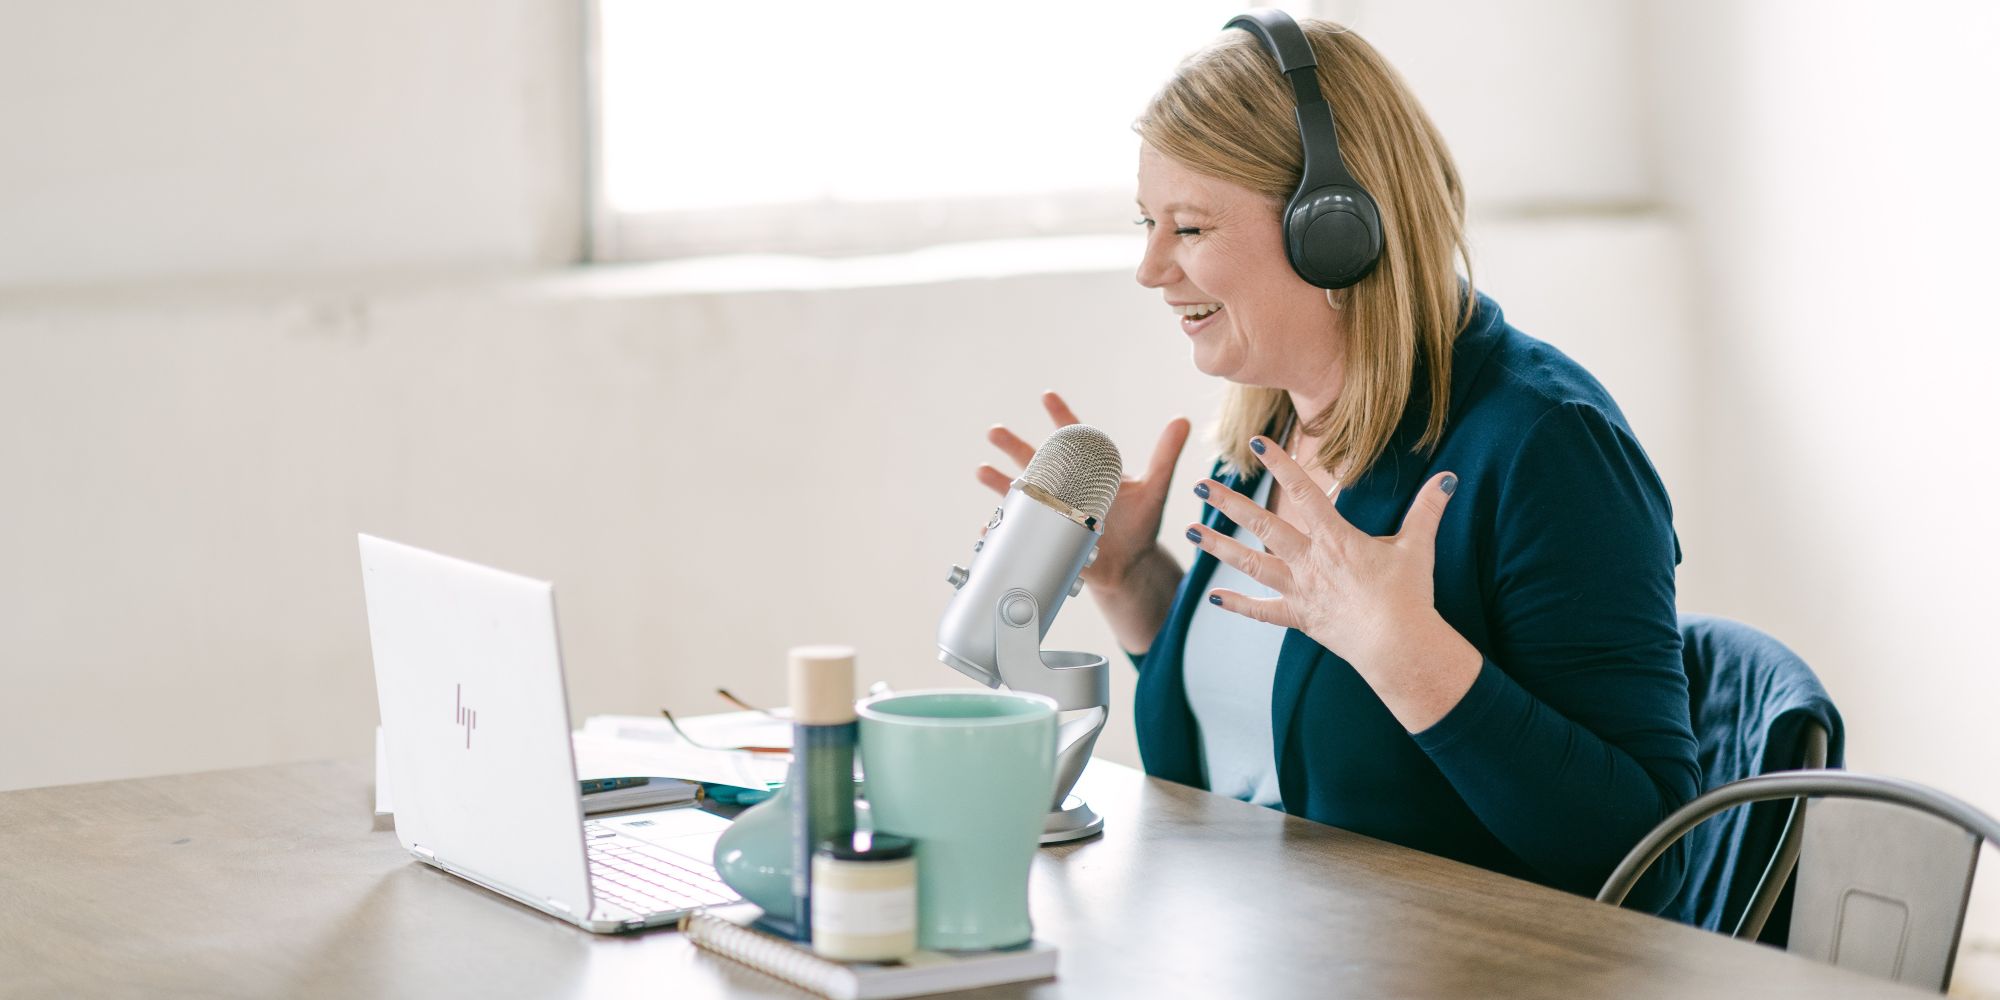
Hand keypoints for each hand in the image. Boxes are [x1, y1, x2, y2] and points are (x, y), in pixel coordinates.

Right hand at [977, 391, 1189, 590]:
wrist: (1129, 568)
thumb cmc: (1140, 526)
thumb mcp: (1155, 489)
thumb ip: (1165, 455)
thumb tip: (1182, 419)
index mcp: (1088, 471)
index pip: (1072, 438)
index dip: (1061, 417)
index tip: (1047, 396)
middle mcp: (1065, 488)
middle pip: (1035, 461)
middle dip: (1014, 446)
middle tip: (994, 431)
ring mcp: (1053, 513)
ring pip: (1021, 493)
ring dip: (1000, 483)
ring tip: (981, 470)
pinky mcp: (1049, 538)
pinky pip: (1021, 532)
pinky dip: (1003, 529)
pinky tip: (988, 527)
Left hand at [1186, 435, 1475, 719]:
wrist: (1398, 646)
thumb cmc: (1409, 596)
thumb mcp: (1417, 547)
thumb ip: (1427, 509)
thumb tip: (1448, 477)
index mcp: (1336, 538)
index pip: (1304, 492)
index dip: (1280, 465)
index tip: (1257, 442)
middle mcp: (1310, 560)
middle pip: (1263, 525)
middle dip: (1230, 503)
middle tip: (1201, 484)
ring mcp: (1300, 590)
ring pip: (1251, 564)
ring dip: (1219, 547)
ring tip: (1190, 530)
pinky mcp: (1299, 617)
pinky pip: (1263, 612)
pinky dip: (1239, 606)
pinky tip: (1213, 598)